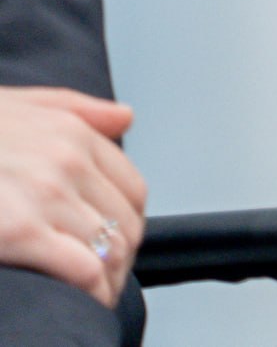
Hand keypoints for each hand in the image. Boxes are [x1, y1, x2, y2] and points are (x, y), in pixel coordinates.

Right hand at [0, 87, 147, 307]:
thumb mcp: (17, 104)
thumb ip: (77, 109)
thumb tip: (125, 118)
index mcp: (72, 134)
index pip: (132, 189)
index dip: (128, 224)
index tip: (117, 244)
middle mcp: (69, 163)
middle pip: (124, 224)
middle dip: (120, 258)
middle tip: (106, 278)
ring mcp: (47, 197)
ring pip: (109, 249)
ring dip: (109, 280)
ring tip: (93, 295)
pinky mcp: (22, 233)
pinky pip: (84, 270)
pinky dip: (92, 291)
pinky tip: (84, 299)